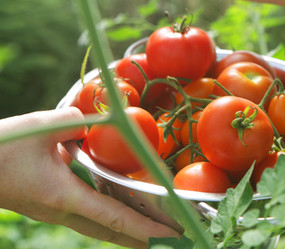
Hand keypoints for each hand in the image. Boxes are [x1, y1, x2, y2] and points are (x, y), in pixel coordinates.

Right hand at [0, 107, 179, 248]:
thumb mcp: (39, 127)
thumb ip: (74, 121)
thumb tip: (98, 120)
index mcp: (64, 196)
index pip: (115, 218)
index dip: (146, 229)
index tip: (171, 236)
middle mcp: (62, 211)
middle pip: (111, 232)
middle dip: (143, 239)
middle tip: (173, 241)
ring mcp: (53, 212)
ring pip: (98, 228)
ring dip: (126, 232)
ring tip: (152, 233)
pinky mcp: (47, 206)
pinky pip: (86, 217)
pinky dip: (108, 219)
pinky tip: (118, 210)